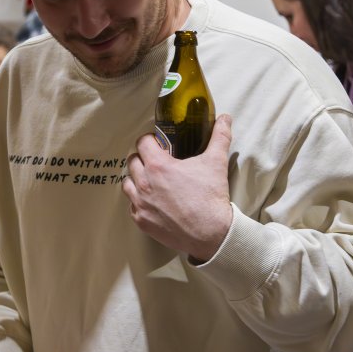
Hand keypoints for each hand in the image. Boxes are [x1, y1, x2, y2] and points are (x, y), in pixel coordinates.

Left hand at [122, 114, 233, 261]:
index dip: (151, 140)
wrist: (211, 233)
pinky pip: (132, 205)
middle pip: (132, 161)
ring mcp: (140, 203)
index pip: (142, 142)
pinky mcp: (141, 221)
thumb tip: (225, 118)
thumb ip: (219, 137)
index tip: (159, 144)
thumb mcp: (216, 162)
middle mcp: (144, 183)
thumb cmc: (210, 197)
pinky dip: (139, 201)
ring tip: (151, 181)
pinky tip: (152, 201)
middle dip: (143, 158)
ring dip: (136, 179)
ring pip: (127, 183)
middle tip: (157, 162)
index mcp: (158, 165)